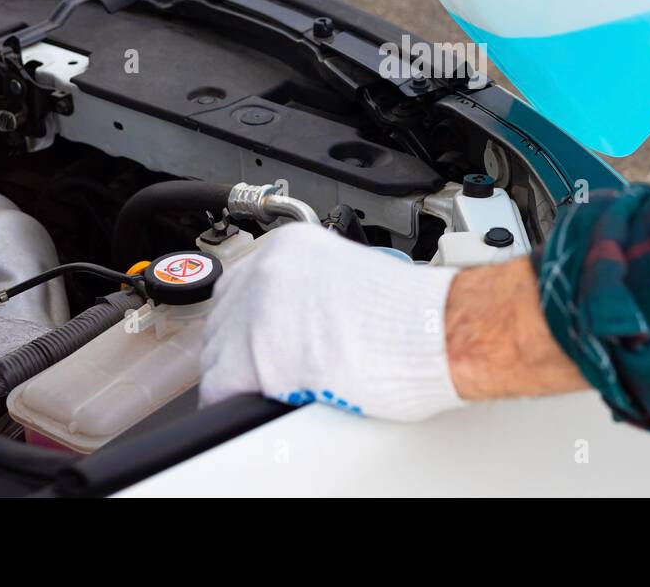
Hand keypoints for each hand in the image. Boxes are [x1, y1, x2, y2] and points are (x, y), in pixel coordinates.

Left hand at [198, 222, 464, 420]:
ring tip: (276, 388)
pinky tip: (265, 403)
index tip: (261, 336)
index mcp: (291, 246)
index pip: (242, 285)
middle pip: (224, 317)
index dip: (251, 320)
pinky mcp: (253, 355)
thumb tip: (300, 321)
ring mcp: (255, 310)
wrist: (432, 330)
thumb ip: (315, 290)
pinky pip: (220, 388)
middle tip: (272, 367)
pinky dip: (237, 401)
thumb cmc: (412, 314)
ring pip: (217, 353)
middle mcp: (266, 270)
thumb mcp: (355, 276)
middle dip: (242, 346)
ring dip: (240, 374)